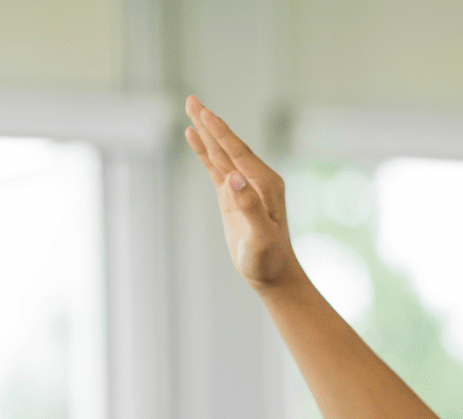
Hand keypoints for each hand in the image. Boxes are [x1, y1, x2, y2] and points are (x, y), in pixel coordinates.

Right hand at [183, 96, 303, 291]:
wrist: (272, 275)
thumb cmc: (268, 259)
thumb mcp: (260, 237)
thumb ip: (250, 207)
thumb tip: (234, 178)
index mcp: (265, 184)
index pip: (239, 152)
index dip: (220, 133)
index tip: (204, 113)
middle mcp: (255, 180)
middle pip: (228, 145)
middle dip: (210, 123)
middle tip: (191, 99)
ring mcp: (243, 186)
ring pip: (221, 153)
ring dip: (206, 132)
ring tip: (191, 108)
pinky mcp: (232, 196)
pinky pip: (216, 168)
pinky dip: (205, 152)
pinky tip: (193, 137)